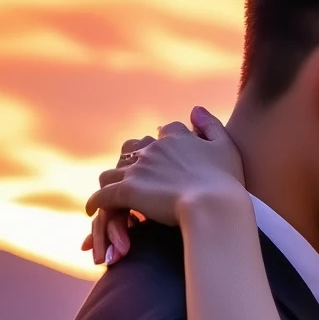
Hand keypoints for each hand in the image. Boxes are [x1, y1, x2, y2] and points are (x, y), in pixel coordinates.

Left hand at [83, 107, 239, 263]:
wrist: (214, 206)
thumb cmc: (226, 182)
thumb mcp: (226, 148)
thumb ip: (211, 125)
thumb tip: (194, 109)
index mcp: (176, 137)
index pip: (163, 133)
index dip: (163, 144)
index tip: (164, 157)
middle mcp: (153, 149)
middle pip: (132, 149)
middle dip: (131, 160)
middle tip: (133, 177)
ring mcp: (138, 169)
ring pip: (113, 171)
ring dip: (111, 181)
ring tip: (111, 194)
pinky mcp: (128, 191)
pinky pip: (102, 195)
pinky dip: (95, 201)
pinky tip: (91, 210)